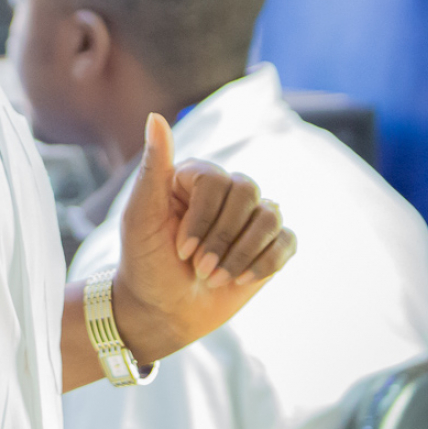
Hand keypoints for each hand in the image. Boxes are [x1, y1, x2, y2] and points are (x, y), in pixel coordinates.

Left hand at [109, 113, 296, 364]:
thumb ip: (153, 167)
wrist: (162, 311)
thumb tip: (155, 117)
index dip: (202, 219)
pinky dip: (266, 263)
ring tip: (216, 278)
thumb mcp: (140, 216)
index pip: (217, 181)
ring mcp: (250, 217)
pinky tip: (240, 279)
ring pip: (271, 216)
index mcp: (196, 176)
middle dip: (224, 239)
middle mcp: (227, 191)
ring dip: (243, 254)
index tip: (180, 250)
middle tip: (200, 269)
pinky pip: (287, 241)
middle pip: (247, 193)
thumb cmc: (145, 261)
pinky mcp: (269, 245)